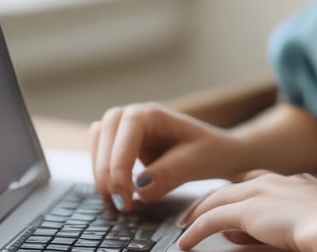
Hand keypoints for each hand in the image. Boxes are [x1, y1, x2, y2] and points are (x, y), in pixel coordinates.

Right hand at [89, 102, 239, 211]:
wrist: (218, 153)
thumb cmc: (210, 152)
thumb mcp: (194, 163)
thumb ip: (168, 175)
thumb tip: (140, 189)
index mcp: (153, 114)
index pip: (125, 131)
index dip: (119, 164)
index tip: (125, 196)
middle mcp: (136, 116)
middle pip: (103, 133)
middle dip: (106, 170)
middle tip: (119, 203)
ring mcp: (127, 129)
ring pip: (98, 142)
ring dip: (100, 172)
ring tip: (116, 201)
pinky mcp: (123, 145)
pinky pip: (102, 154)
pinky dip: (104, 174)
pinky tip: (118, 195)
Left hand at [177, 170, 316, 250]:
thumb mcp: (305, 226)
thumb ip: (275, 227)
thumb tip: (243, 234)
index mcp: (294, 182)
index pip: (257, 181)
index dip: (238, 190)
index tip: (227, 198)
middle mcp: (274, 181)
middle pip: (232, 186)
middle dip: (211, 198)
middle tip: (195, 211)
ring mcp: (260, 192)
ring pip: (218, 199)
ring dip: (198, 212)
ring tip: (185, 225)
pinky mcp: (248, 209)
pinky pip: (213, 219)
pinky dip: (197, 230)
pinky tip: (187, 241)